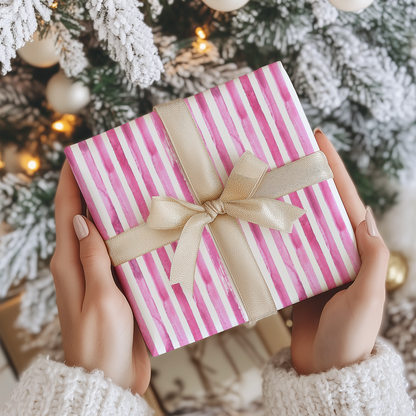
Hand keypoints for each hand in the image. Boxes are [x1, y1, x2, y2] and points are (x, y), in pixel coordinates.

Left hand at [50, 160, 150, 394]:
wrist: (109, 379)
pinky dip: (133, 238)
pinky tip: (151, 231)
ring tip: (139, 191)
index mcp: (70, 264)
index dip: (71, 182)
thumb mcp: (100, 298)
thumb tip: (83, 220)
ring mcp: (101, 275)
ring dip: (118, 214)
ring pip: (108, 235)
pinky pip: (124, 255)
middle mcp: (82, 265)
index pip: (67, 213)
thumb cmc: (100, 343)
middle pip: (86, 218)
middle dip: (97, 191)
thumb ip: (93, 260)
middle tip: (119, 168)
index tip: (79, 156)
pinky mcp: (118, 286)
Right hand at [290, 129, 388, 374]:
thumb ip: (369, 261)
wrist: (324, 369)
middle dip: (305, 175)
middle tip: (284, 151)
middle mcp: (334, 250)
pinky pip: (282, 244)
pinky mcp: (294, 274)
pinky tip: (257, 214)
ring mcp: (312, 261)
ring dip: (285, 198)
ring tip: (266, 175)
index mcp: (355, 249)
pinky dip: (271, 227)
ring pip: (298, 220)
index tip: (317, 139)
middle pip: (318, 204)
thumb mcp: (366, 299)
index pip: (344, 200)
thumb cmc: (349, 336)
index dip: (332, 168)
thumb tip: (365, 217)